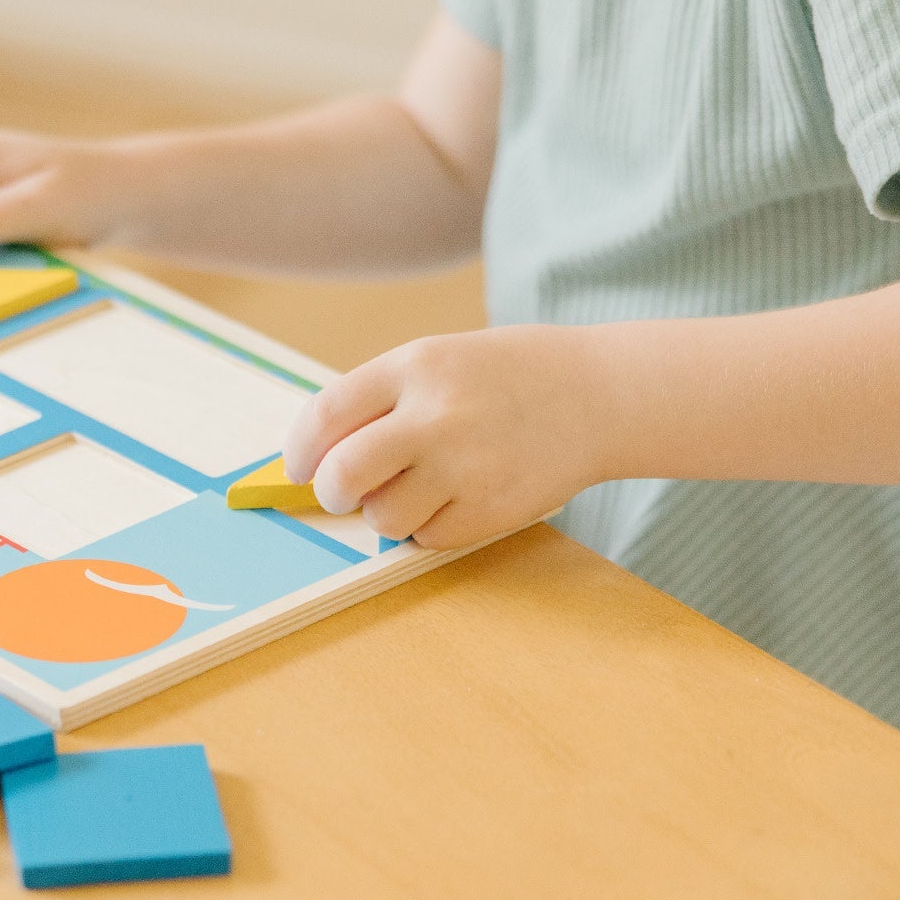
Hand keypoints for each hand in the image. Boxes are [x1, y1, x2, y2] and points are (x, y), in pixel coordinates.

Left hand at [283, 326, 606, 551]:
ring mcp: (466, 466)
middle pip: (344, 475)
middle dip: (331, 492)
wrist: (599, 395)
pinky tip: (452, 499)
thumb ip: (378, 400)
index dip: (301, 449)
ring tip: (414, 489)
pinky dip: (426, 528)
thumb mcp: (439, 360)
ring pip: (382, 517)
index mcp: (416, 366)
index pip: (326, 414)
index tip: (300, 467)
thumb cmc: (505, 377)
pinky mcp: (491, 509)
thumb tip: (314, 459)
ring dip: (383, 513)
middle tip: (340, 494)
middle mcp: (437, 416)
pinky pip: (426, 539)